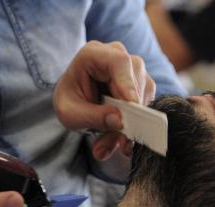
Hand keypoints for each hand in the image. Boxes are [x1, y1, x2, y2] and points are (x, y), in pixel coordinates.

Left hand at [53, 41, 155, 159]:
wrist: (73, 103)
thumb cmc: (68, 101)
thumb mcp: (70, 113)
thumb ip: (92, 116)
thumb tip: (119, 121)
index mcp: (93, 54)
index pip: (118, 62)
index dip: (127, 83)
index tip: (132, 105)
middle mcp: (117, 56)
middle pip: (135, 79)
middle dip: (129, 113)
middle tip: (119, 140)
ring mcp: (132, 70)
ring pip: (143, 94)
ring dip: (131, 124)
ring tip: (110, 144)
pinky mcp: (141, 85)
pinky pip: (146, 105)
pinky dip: (134, 126)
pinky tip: (119, 141)